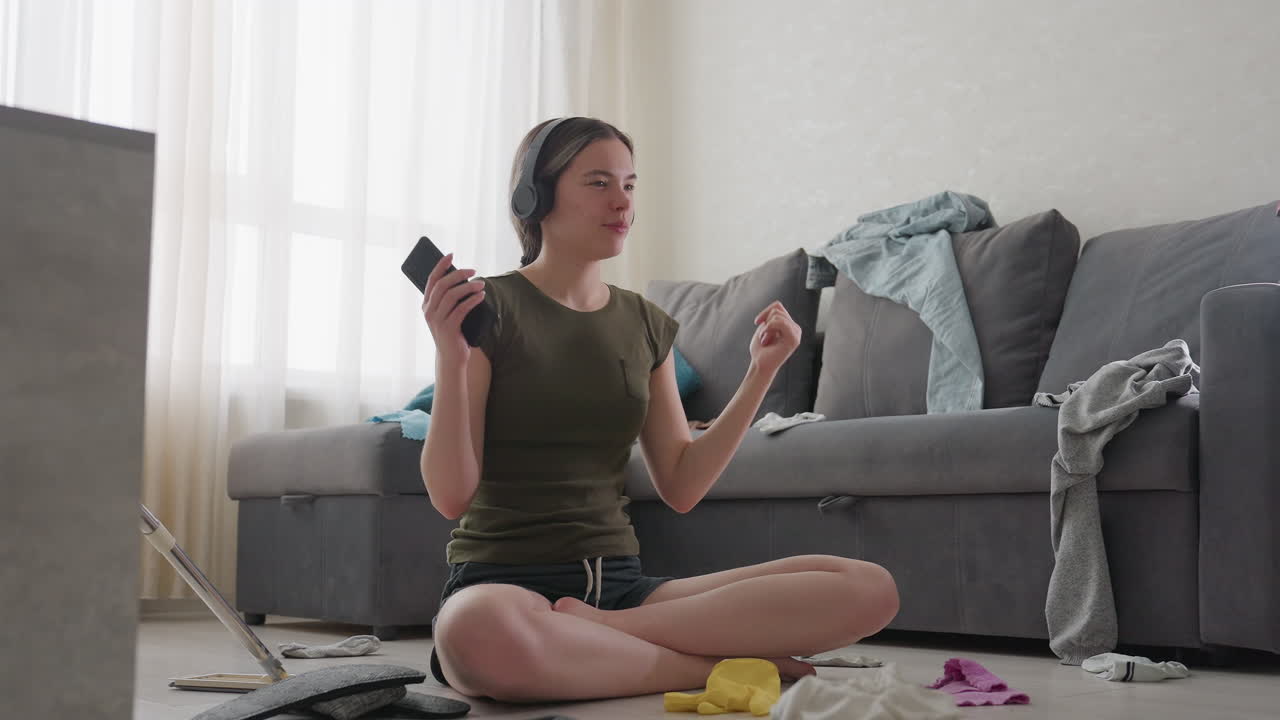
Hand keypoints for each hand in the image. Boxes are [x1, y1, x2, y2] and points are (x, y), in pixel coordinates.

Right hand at [421, 252, 485, 368]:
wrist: (451, 357)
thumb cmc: (452, 332)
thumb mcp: (447, 314)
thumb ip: (450, 299)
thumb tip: (463, 278)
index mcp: (426, 305)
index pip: (431, 280)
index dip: (440, 266)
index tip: (451, 255)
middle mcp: (429, 311)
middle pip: (442, 285)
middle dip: (458, 274)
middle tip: (473, 270)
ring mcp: (437, 320)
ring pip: (452, 296)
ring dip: (468, 287)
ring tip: (481, 284)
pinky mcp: (448, 328)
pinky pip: (461, 309)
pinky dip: (472, 300)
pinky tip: (481, 296)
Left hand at [748, 300, 800, 375]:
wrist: (759, 364)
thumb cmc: (760, 349)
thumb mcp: (764, 327)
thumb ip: (772, 315)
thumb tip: (778, 305)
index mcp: (789, 325)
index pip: (778, 307)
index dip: (765, 312)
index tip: (757, 323)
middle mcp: (795, 328)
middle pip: (777, 310)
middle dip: (765, 322)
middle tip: (764, 338)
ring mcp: (796, 333)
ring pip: (777, 316)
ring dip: (766, 328)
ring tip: (766, 340)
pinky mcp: (794, 339)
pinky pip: (780, 323)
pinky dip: (768, 329)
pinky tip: (766, 340)